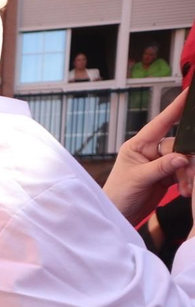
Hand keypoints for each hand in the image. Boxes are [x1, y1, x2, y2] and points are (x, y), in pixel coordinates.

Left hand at [103, 88, 193, 223]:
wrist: (119, 215)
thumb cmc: (118, 195)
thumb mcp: (138, 179)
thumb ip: (161, 167)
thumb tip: (182, 157)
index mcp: (138, 145)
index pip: (160, 122)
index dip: (176, 107)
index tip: (189, 92)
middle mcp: (150, 150)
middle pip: (178, 146)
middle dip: (185, 162)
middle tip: (187, 178)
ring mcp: (160, 162)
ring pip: (184, 160)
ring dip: (188, 175)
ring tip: (185, 190)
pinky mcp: (167, 175)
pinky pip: (184, 172)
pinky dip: (187, 181)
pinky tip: (185, 191)